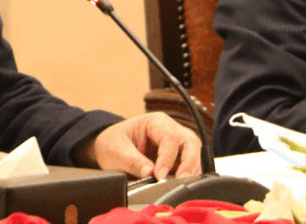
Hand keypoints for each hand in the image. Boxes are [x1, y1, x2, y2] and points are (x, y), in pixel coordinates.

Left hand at [73, 113, 201, 179]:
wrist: (109, 147)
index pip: (170, 137)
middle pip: (191, 142)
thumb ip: (133, 161)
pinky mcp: (178, 158)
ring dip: (190, 170)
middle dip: (189, 162)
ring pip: (195, 154)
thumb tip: (149, 173)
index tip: (159, 175)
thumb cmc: (113, 143)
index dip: (167, 157)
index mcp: (155, 122)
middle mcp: (170, 129)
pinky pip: (191, 165)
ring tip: (179, 184)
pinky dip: (188, 175)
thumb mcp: (116, 151)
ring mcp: (176, 144)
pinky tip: (179, 184)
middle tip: (181, 180)